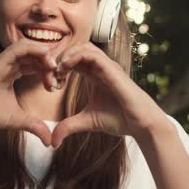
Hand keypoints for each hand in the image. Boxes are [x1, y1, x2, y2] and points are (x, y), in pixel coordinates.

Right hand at [0, 39, 57, 145]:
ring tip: (53, 68)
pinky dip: (35, 49)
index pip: (35, 64)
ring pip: (29, 47)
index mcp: (12, 73)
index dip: (48, 72)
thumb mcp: (17, 120)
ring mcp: (3, 61)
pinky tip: (46, 58)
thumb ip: (35, 126)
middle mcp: (8, 64)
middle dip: (49, 64)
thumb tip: (49, 141)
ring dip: (44, 55)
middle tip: (57, 78)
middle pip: (34, 55)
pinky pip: (20, 47)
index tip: (54, 87)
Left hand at [50, 42, 167, 147]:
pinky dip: (75, 57)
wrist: (140, 124)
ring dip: (65, 56)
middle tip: (48, 76)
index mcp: (93, 74)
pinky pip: (91, 54)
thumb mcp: (86, 122)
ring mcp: (107, 66)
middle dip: (58, 59)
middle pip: (74, 49)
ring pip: (82, 47)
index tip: (49, 85)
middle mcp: (100, 67)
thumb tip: (52, 141)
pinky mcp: (112, 69)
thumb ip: (68, 127)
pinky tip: (64, 70)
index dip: (56, 68)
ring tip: (56, 72)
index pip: (71, 59)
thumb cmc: (119, 119)